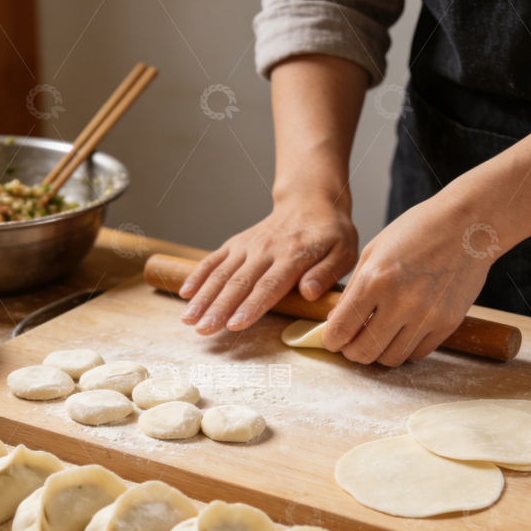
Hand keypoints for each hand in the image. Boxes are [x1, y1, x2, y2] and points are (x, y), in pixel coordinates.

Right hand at [179, 191, 357, 333]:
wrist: (311, 200)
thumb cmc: (330, 233)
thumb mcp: (345, 251)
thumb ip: (327, 273)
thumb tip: (308, 292)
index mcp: (293, 255)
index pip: (269, 285)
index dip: (251, 306)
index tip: (234, 325)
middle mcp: (266, 249)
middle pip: (239, 283)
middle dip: (219, 308)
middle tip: (204, 330)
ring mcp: (248, 245)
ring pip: (221, 273)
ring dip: (203, 297)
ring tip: (189, 320)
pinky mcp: (237, 243)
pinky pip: (214, 259)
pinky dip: (198, 276)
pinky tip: (185, 293)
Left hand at [322, 192, 492, 365]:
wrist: (468, 225)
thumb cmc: (418, 231)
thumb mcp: (372, 252)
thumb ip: (352, 291)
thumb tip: (335, 322)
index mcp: (375, 281)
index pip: (341, 330)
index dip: (331, 340)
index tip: (333, 339)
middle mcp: (401, 302)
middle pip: (364, 352)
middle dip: (352, 352)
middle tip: (352, 342)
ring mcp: (427, 315)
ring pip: (390, 359)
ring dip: (378, 353)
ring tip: (378, 336)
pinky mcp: (448, 323)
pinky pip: (417, 353)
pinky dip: (404, 348)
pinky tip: (402, 331)